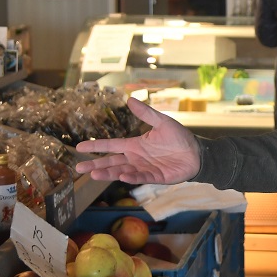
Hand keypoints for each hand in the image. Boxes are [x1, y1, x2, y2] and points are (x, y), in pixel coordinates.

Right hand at [75, 97, 200, 183]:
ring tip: (94, 175)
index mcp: (136, 145)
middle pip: (112, 162)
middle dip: (96, 165)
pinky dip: (132, 177)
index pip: (112, 145)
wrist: (197, 153)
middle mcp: (137, 158)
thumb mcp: (162, 122)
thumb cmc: (180, 138)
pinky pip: (141, 178)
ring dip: (109, 173)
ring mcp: (145, 169)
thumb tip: (130, 99)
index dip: (96, 146)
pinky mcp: (156, 177)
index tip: (79, 147)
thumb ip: (146, 113)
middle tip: (78, 168)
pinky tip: (122, 176)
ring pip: (122, 171)